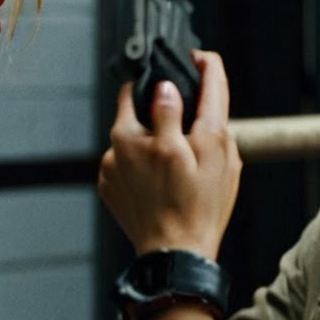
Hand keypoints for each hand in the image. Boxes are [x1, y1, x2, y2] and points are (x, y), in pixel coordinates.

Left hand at [98, 51, 241, 259]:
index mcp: (140, 134)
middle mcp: (118, 147)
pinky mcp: (107, 186)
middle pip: (138, 110)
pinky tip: (161, 182)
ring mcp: (109, 168)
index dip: (171, 71)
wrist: (177, 255)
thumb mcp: (212, 152)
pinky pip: (124, 162)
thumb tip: (169, 84)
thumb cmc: (202, 204)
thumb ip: (196, 108)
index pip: (148, 83)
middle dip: (162, 114)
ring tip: (176, 167)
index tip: (192, 63)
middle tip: (187, 134)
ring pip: (132, 138)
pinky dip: (141, 165)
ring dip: (151, 141)